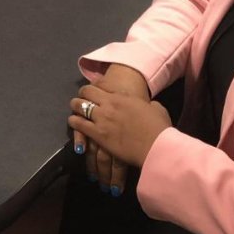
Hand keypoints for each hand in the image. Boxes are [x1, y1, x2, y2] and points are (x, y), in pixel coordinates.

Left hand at [71, 65, 152, 194]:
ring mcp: (102, 119)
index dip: (91, 90)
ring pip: (79, 107)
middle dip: (81, 97)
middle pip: (86, 94)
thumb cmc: (159, 128)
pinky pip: (79, 125)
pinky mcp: (98, 135)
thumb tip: (149, 107)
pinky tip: (74, 124)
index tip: (90, 94)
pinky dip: (74, 123)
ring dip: (75, 109)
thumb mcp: (156, 109)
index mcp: (122, 97)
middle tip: (79, 102)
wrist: (156, 146)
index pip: (98, 87)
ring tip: (74, 113)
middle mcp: (109, 104)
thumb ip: (148, 106)